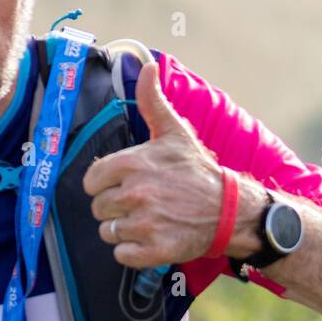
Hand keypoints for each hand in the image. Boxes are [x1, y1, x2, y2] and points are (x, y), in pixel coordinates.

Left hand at [82, 60, 226, 267]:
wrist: (230, 209)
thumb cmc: (197, 171)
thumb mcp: (175, 132)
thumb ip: (153, 102)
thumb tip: (146, 66)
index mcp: (132, 164)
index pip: (91, 181)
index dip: (105, 185)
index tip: (124, 185)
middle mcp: (135, 194)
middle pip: (99, 209)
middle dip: (115, 208)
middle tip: (141, 204)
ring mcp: (144, 223)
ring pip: (109, 232)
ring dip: (124, 230)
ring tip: (148, 220)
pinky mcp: (154, 250)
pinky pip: (122, 255)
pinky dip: (133, 251)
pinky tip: (151, 239)